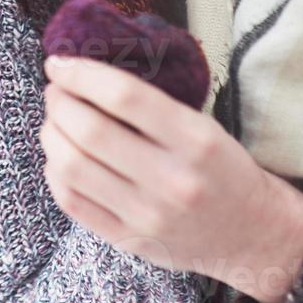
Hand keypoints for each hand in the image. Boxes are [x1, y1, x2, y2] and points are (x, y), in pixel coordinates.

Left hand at [40, 56, 302, 302]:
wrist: (252, 234)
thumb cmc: (222, 168)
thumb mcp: (204, 126)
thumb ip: (152, 104)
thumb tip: (86, 73)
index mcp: (196, 140)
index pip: (125, 96)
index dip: (82, 74)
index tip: (59, 62)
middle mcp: (171, 179)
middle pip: (90, 131)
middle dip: (59, 102)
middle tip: (55, 91)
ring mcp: (147, 215)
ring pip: (71, 167)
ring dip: (51, 134)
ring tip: (55, 121)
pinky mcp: (129, 240)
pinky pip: (71, 202)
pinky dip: (55, 171)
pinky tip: (60, 156)